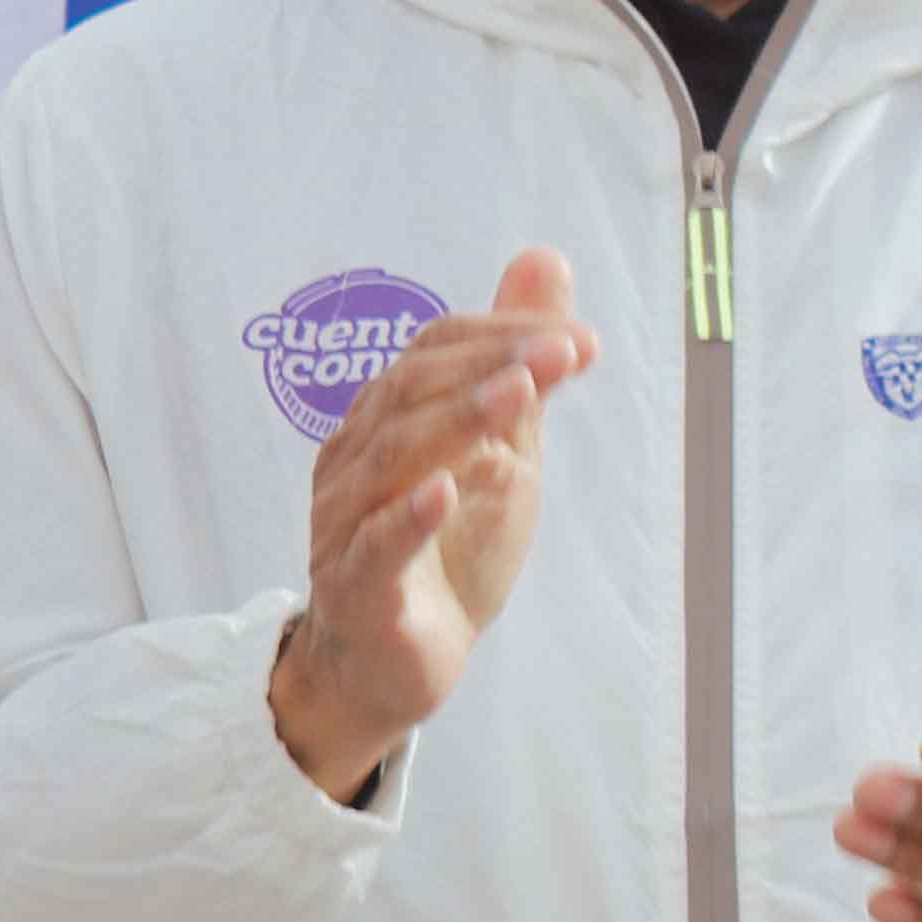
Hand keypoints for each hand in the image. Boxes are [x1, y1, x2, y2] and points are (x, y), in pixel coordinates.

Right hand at [271, 248, 594, 800]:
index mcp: (387, 421)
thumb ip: (517, 360)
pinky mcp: (357, 592)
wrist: (398, 662)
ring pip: (392, 460)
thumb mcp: (501, 444)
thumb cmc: (446, 546)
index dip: (501, 335)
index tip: (575, 337)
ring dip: (458, 421)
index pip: (433, 352)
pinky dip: (407, 516)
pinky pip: (372, 549)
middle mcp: (355, 462)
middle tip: (562, 350)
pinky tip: (445, 489)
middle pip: (411, 395)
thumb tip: (543, 260)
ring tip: (516, 393)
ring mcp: (347, 525)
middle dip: (490, 366)